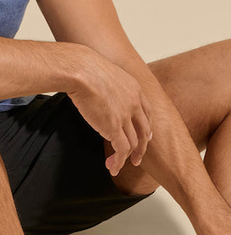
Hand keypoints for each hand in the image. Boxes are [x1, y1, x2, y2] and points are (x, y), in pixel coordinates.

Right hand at [67, 47, 152, 175]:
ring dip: (125, 158)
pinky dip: (118, 162)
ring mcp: (126, 117)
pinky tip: (112, 167)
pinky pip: (121, 150)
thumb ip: (110, 87)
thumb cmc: (84, 67)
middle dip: (141, 148)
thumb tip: (100, 94)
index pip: (146, 112)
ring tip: (116, 166)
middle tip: (137, 159)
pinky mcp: (115, 128)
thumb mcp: (106, 74)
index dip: (146, 127)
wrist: (80, 69)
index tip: (146, 137)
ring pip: (133, 144)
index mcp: (134, 89)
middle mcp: (134, 103)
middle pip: (144, 131)